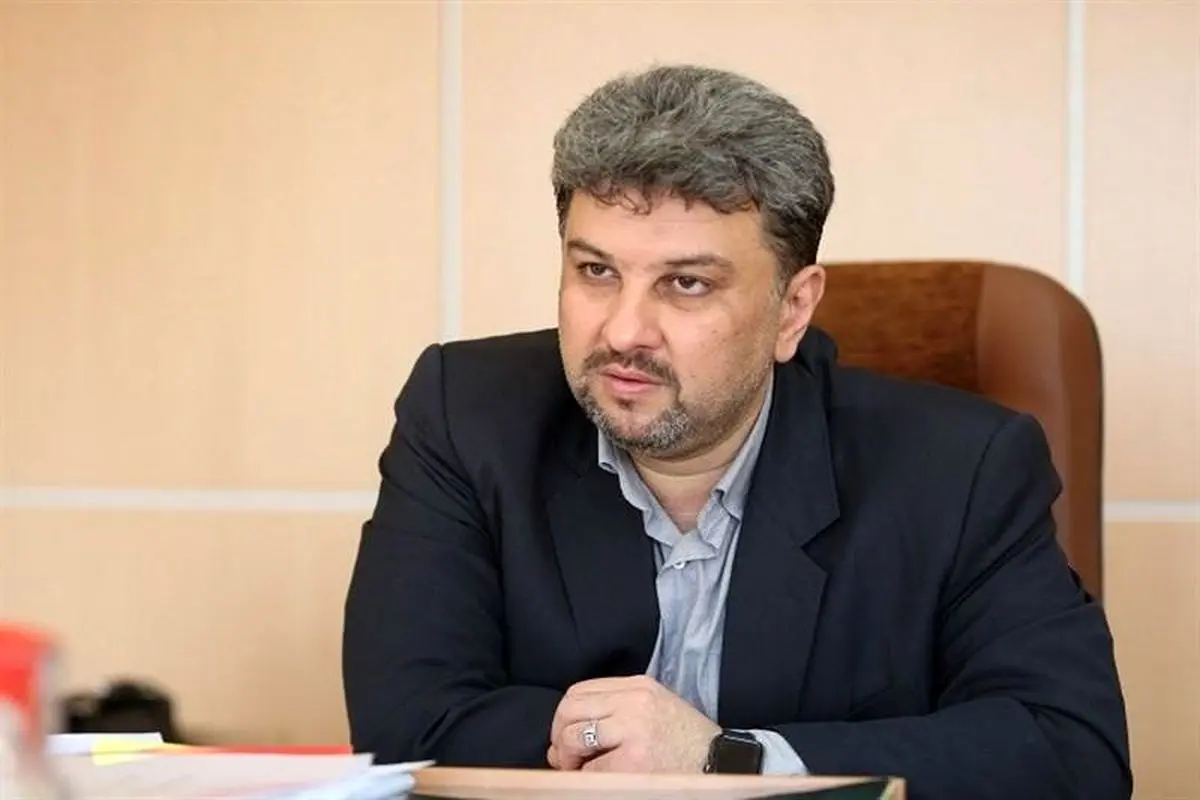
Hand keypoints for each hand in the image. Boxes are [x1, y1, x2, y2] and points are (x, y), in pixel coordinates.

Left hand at [546, 675, 720, 772]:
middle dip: (559, 736)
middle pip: (570, 709)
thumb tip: (563, 739)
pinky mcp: (633, 761)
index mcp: (638, 687)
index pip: (579, 691)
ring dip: (568, 758)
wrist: (721, 764)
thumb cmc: (686, 741)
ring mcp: (632, 730)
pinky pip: (592, 769)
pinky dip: (588, 778)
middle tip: (565, 758)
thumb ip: (614, 712)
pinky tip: (602, 780)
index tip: (565, 737)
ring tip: (580, 771)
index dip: (564, 717)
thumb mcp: (654, 708)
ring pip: (574, 737)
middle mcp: (633, 702)